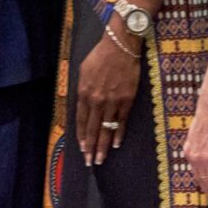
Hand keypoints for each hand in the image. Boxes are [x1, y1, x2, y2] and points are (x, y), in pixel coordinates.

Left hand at [74, 30, 139, 166]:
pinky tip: (116, 144)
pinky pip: (121, 121)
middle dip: (91, 147)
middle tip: (90, 162)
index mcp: (84, 92)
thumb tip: (83, 104)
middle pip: (92, 128)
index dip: (81, 135)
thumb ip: (82, 89)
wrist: (121, 46)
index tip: (82, 148)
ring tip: (101, 159)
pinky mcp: (126, 100)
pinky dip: (118, 134)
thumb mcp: (83, 70)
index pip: (80, 120)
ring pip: (106, 128)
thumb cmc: (100, 55)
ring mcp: (112, 101)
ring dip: (103, 145)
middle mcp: (96, 100)